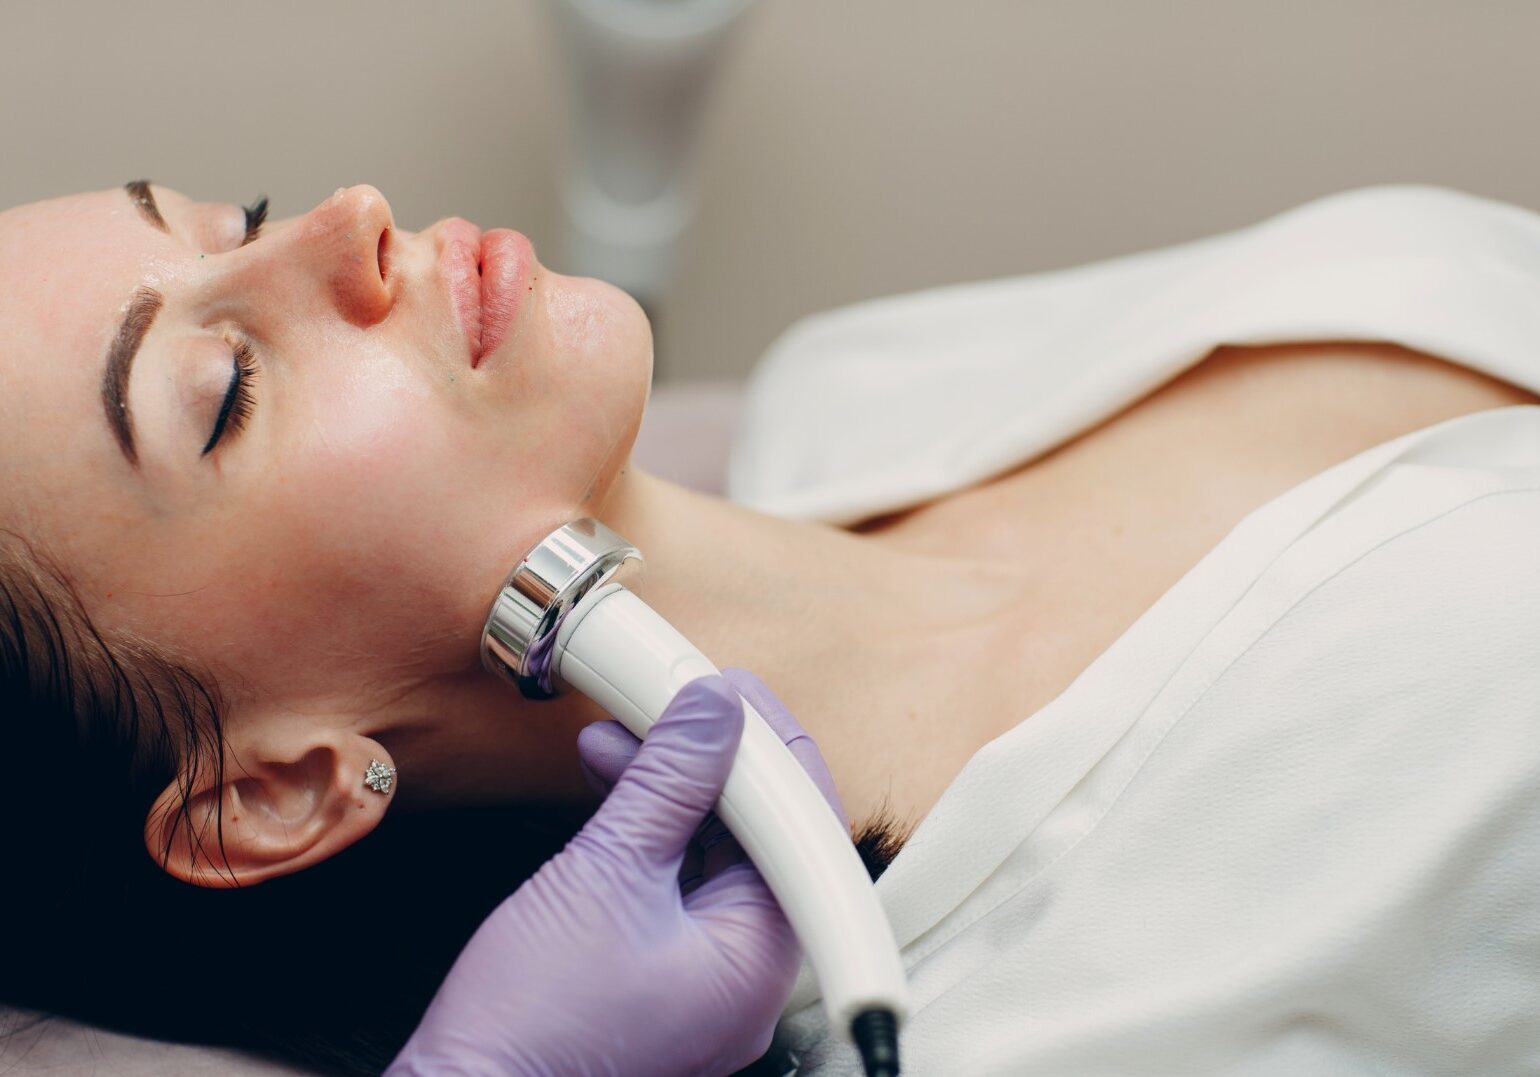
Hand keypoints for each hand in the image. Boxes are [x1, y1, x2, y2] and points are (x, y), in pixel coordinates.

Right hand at [386, 669, 843, 1076]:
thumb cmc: (533, 1020)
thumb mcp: (608, 872)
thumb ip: (669, 781)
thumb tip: (713, 709)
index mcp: (764, 956)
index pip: (801, 824)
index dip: (766, 744)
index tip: (727, 688)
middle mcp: (752, 972)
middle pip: (761, 835)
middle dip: (710, 760)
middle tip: (671, 700)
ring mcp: (709, 978)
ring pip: (715, 854)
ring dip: (670, 788)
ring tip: (615, 736)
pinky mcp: (665, 975)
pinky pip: (679, 884)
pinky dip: (650, 830)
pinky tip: (609, 782)